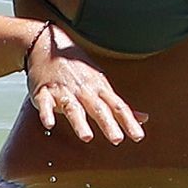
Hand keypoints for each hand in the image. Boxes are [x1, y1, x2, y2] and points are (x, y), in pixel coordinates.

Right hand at [24, 25, 146, 144]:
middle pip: (98, 108)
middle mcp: (84, 90)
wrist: (49, 48)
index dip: (129, 121)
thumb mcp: (102, 85)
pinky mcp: (44, 91)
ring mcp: (64, 90)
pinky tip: (50, 124)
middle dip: (108, 124)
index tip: (138, 137)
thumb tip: (144, 119)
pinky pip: (45, 102)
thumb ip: (119, 105)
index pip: (118, 107)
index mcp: (100, 89)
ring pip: (73, 107)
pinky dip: (46, 112)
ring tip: (87, 137)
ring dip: (80, 122)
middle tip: (117, 140)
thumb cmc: (79, 72)